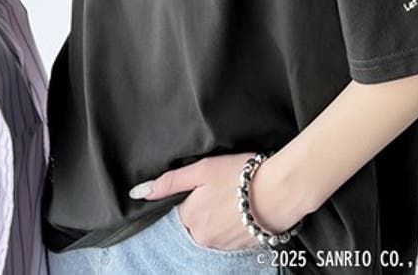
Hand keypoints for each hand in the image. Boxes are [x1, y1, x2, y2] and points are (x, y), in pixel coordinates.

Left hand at [128, 153, 297, 250]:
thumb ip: (169, 182)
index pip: (180, 211)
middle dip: (205, 207)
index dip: (192, 196)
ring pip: (213, 230)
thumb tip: (138, 192)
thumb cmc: (240, 175)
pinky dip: (234, 225)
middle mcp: (204, 238)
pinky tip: (245, 209)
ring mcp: (224, 246)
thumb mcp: (202, 170)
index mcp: (190, 219)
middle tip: (223, 188)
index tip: (206, 185)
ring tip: (235, 197)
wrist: (279, 190)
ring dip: (220, 217)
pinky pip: (230, 237)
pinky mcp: (242, 247)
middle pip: (196, 222)